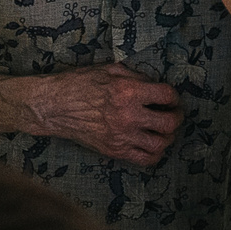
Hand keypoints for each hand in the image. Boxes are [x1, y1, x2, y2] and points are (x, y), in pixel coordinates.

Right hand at [25, 64, 180, 168]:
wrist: (54, 106)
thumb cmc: (79, 83)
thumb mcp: (109, 70)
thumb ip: (135, 77)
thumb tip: (153, 85)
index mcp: (128, 91)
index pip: (167, 95)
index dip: (174, 96)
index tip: (171, 98)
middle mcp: (128, 116)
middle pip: (169, 123)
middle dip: (176, 117)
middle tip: (173, 114)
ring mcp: (122, 136)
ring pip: (160, 144)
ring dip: (167, 137)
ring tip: (163, 131)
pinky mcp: (114, 150)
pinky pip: (145, 159)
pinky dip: (154, 154)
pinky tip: (152, 145)